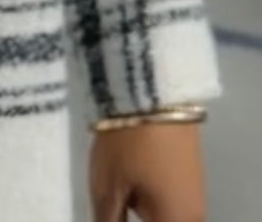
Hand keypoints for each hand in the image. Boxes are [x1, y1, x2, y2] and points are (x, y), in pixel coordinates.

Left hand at [90, 124, 206, 221]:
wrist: (153, 92)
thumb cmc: (127, 143)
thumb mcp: (108, 187)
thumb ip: (109, 221)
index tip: (106, 214)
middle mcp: (193, 217)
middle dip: (130, 216)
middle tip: (108, 204)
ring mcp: (194, 196)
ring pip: (163, 216)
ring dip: (140, 212)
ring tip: (115, 192)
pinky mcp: (189, 176)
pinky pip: (169, 204)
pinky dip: (147, 202)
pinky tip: (127, 187)